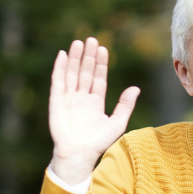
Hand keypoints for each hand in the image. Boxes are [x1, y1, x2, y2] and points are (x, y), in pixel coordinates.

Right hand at [48, 37, 139, 184]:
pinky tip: (63, 55)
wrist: (80, 154)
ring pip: (72, 73)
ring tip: (79, 42)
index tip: (104, 49)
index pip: (98, 78)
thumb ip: (125, 105)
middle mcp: (81, 98)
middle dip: (89, 56)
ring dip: (76, 58)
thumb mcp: (117, 122)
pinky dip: (60, 68)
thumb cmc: (98, 143)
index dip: (101, 64)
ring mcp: (68, 98)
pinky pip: (58, 81)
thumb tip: (135, 88)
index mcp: (95, 102)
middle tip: (93, 39)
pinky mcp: (56, 101)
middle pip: (85, 72)